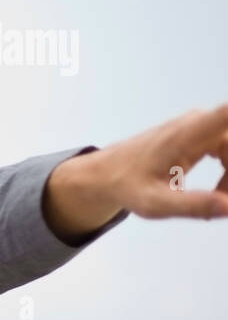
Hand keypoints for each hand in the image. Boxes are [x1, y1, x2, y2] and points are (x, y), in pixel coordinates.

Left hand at [44, 104, 227, 239]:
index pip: (227, 113)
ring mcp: (201, 127)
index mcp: (188, 134)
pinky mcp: (202, 135)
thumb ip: (192, 206)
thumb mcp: (155, 204)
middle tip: (223, 201)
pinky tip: (219, 195)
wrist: (105, 175)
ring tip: (218, 202)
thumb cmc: (126, 187)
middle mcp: (198, 123)